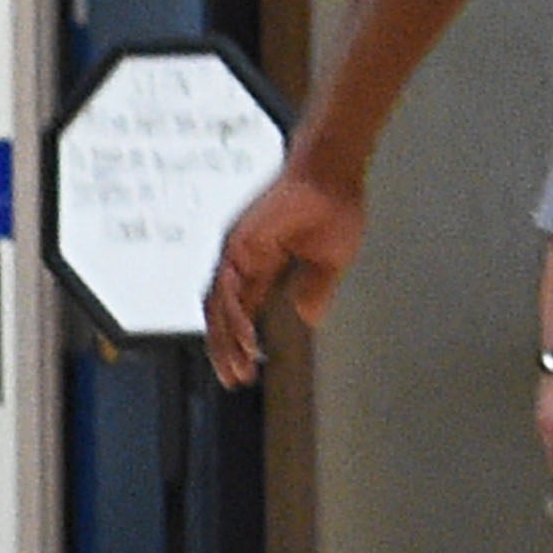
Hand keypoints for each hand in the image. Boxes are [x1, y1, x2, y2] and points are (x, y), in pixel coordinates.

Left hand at [205, 159, 364, 382]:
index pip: (243, 311)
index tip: (247, 370)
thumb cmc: (334, 205)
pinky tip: (246, 338)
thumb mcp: (330, 261)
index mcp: (264, 263)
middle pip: (223, 313)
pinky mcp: (238, 243)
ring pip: (219, 305)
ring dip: (226, 340)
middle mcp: (244, 259)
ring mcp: (238, 251)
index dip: (241, 341)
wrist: (331, 173)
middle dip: (227, 349)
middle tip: (235, 378)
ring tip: (238, 367)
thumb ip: (316, 289)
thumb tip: (309, 318)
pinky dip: (232, 317)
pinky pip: (226, 288)